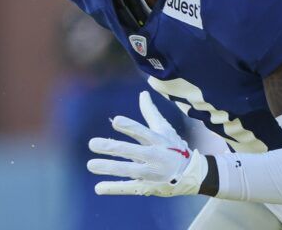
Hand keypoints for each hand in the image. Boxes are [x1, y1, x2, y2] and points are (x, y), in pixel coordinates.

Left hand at [87, 91, 207, 196]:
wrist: (191, 174)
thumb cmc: (174, 147)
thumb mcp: (164, 129)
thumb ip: (150, 112)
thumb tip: (143, 93)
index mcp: (159, 140)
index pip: (144, 132)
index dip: (130, 126)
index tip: (115, 120)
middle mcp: (156, 156)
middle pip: (133, 151)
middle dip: (113, 148)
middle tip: (92, 143)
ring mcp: (151, 173)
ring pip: (129, 170)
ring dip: (110, 168)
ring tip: (90, 164)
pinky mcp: (147, 187)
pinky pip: (130, 188)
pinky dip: (114, 188)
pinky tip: (98, 187)